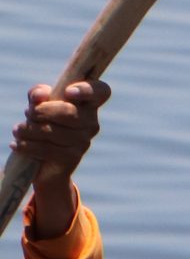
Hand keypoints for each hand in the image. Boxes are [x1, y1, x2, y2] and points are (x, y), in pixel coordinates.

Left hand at [14, 79, 110, 239]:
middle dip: (44, 112)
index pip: (100, 91)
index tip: (71, 92)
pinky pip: (47, 149)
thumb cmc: (41, 127)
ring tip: (19, 132)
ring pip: (54, 131)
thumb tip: (38, 95)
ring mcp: (82, 144)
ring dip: (30, 129)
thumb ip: (39, 96)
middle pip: (70, 112)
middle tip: (29, 113)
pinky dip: (28, 145)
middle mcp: (90, 124)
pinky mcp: (69, 160)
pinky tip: (19, 145)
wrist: (43, 168)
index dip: (89, 90)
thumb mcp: (38, 107)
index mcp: (87, 105)